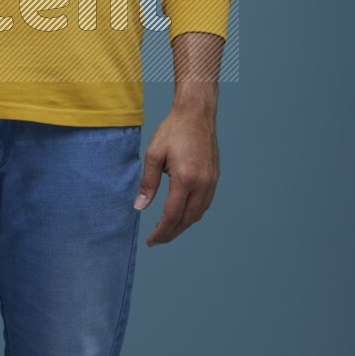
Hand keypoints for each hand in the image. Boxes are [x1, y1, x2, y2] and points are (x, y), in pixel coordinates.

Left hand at [133, 98, 219, 245]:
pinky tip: (182, 213)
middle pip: (186, 220)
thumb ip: (148, 183)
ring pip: (198, 214)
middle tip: (157, 239)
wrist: (196, 114)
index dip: (161, 232)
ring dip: (182, 225)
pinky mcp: (215, 178)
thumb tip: (140, 206)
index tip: (151, 241)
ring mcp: (211, 182)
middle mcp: (202, 184)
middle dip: (171, 233)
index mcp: (185, 179)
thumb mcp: (154, 154)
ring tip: (167, 229)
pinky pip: (205, 204)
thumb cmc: (173, 131)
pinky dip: (192, 214)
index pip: (172, 216)